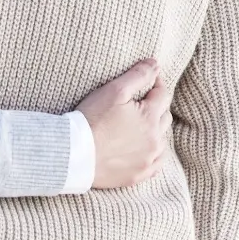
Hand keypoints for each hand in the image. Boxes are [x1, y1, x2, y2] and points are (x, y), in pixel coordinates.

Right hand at [75, 60, 173, 188]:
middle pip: (165, 117)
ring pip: (162, 141)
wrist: (74, 155)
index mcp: (150, 117)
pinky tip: (145, 149)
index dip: (156, 83)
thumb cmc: (92, 120)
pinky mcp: (138, 175)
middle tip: (143, 101)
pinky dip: (153, 154)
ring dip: (156, 130)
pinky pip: (156, 164)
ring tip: (142, 124)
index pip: (163, 94)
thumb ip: (138, 75)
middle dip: (157, 106)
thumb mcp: (114, 91)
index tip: (149, 79)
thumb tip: (155, 64)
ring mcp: (148, 160)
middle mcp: (155, 140)